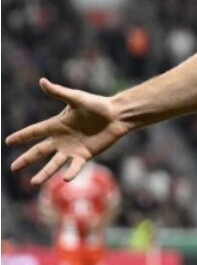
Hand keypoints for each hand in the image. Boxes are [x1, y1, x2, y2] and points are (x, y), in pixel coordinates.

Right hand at [5, 78, 128, 184]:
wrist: (117, 115)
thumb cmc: (97, 104)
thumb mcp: (76, 98)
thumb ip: (59, 93)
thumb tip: (42, 81)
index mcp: (57, 125)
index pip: (35, 131)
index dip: (22, 136)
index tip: (8, 141)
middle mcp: (62, 139)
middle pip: (40, 151)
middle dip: (26, 159)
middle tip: (13, 168)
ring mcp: (72, 149)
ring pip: (54, 163)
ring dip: (45, 173)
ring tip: (34, 183)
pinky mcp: (85, 155)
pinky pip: (75, 166)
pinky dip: (71, 172)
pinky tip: (65, 178)